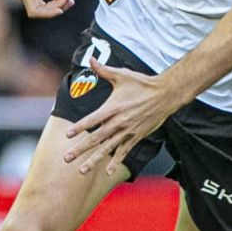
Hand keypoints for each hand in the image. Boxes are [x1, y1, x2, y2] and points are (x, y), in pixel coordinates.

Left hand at [64, 61, 179, 176]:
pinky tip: (107, 171)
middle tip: (66, 158)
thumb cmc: (142, 84)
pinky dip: (115, 162)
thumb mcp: (122, 75)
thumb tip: (91, 59)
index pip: (92, 119)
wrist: (165, 95)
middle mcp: (118, 122)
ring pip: (107, 148)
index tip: (67, 135)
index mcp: (113, 107)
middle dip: (80, 149)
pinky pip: (123, 152)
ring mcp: (127, 132)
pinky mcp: (135, 137)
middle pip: (96, 138)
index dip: (79, 127)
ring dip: (94, 160)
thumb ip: (104, 70)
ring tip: (81, 170)